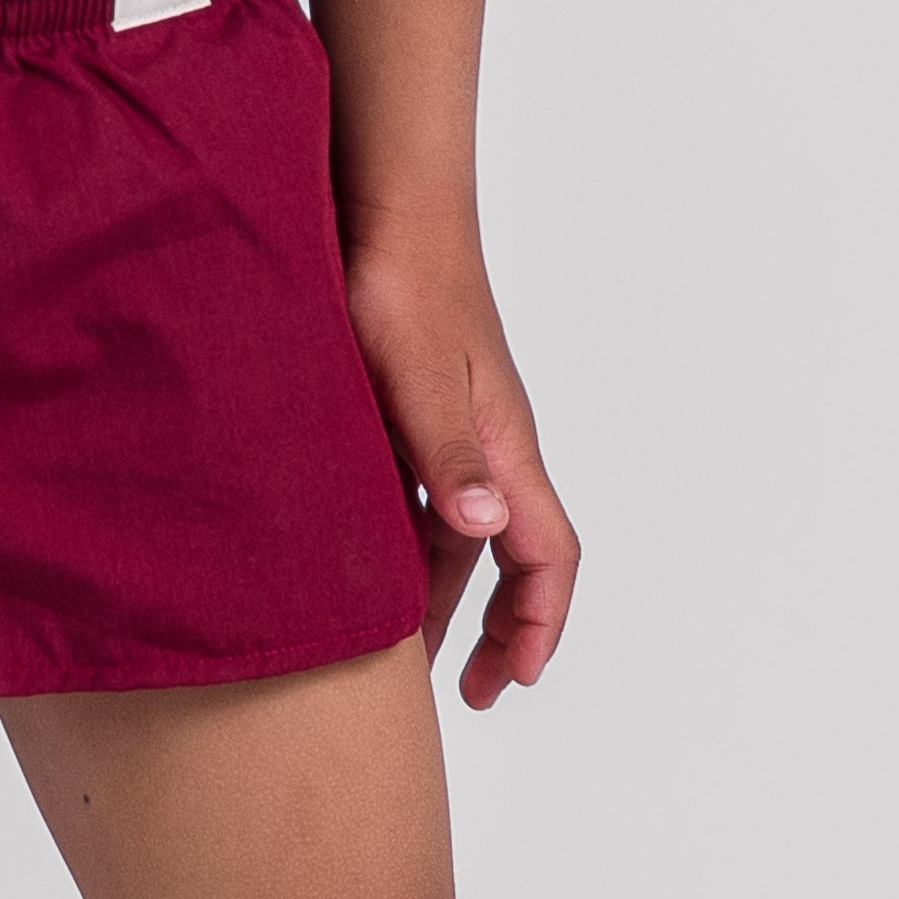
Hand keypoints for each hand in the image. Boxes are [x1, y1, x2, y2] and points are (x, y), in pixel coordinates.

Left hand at [340, 222, 579, 708]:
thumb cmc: (403, 283)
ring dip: (434, 594)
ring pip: (454, 532)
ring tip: (391, 652)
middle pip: (505, 557)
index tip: (509, 681)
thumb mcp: (419, 377)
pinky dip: (398, 544)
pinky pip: (414, 497)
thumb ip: (448, 453)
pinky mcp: (405, 409)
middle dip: (491, 629)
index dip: (536, 623)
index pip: (546, 555)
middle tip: (459, 693)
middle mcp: (486, 446)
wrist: (383, 204)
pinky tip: (353, 565)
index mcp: (504, 447)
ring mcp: (448, 428)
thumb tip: (486, 530)